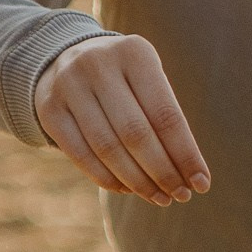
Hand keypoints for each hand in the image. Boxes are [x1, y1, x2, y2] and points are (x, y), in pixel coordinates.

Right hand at [34, 33, 209, 205]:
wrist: (65, 60)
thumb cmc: (124, 79)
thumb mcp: (147, 81)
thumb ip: (165, 120)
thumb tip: (190, 174)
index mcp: (135, 53)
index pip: (166, 114)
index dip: (185, 154)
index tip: (202, 183)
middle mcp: (98, 64)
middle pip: (136, 134)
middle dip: (162, 171)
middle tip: (179, 196)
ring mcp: (69, 86)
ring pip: (108, 148)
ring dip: (137, 181)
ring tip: (158, 197)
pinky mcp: (49, 110)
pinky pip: (81, 154)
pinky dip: (107, 178)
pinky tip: (126, 189)